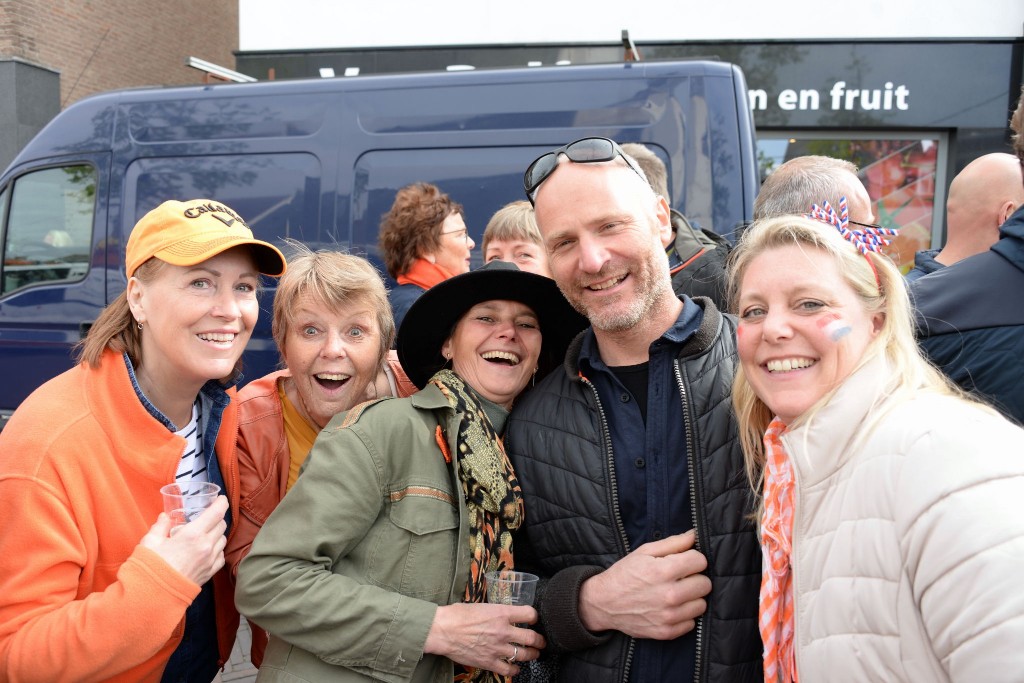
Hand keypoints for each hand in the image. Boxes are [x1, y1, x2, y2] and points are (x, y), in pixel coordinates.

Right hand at [140, 496, 227, 584]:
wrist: (154, 595)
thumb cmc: (151, 567)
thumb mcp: (150, 541)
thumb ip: (160, 526)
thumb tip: (165, 517)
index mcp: (193, 534)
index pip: (217, 512)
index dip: (221, 502)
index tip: (220, 499)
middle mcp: (206, 546)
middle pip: (222, 524)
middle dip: (216, 517)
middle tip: (207, 516)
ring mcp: (210, 560)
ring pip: (223, 539)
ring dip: (217, 533)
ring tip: (205, 533)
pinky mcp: (210, 573)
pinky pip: (221, 556)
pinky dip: (217, 549)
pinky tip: (207, 550)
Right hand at [423, 603, 545, 676]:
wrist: (442, 630)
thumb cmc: (457, 615)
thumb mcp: (481, 606)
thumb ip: (495, 611)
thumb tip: (500, 614)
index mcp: (501, 613)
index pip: (529, 614)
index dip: (534, 617)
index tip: (534, 619)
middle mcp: (503, 631)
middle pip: (532, 637)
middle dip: (540, 640)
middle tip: (541, 641)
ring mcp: (497, 648)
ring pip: (524, 654)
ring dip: (532, 654)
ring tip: (534, 654)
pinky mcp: (489, 662)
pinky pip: (509, 670)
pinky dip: (515, 670)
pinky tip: (515, 668)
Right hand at [578, 529, 709, 638]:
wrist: (604, 602)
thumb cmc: (625, 574)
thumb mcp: (644, 552)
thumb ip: (673, 543)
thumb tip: (694, 535)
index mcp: (664, 571)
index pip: (701, 561)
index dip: (693, 559)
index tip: (685, 561)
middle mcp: (669, 595)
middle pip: (705, 584)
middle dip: (695, 578)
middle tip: (680, 578)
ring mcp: (669, 616)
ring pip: (701, 605)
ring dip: (691, 598)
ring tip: (676, 593)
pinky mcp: (667, 632)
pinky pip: (691, 623)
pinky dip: (684, 616)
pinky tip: (670, 608)